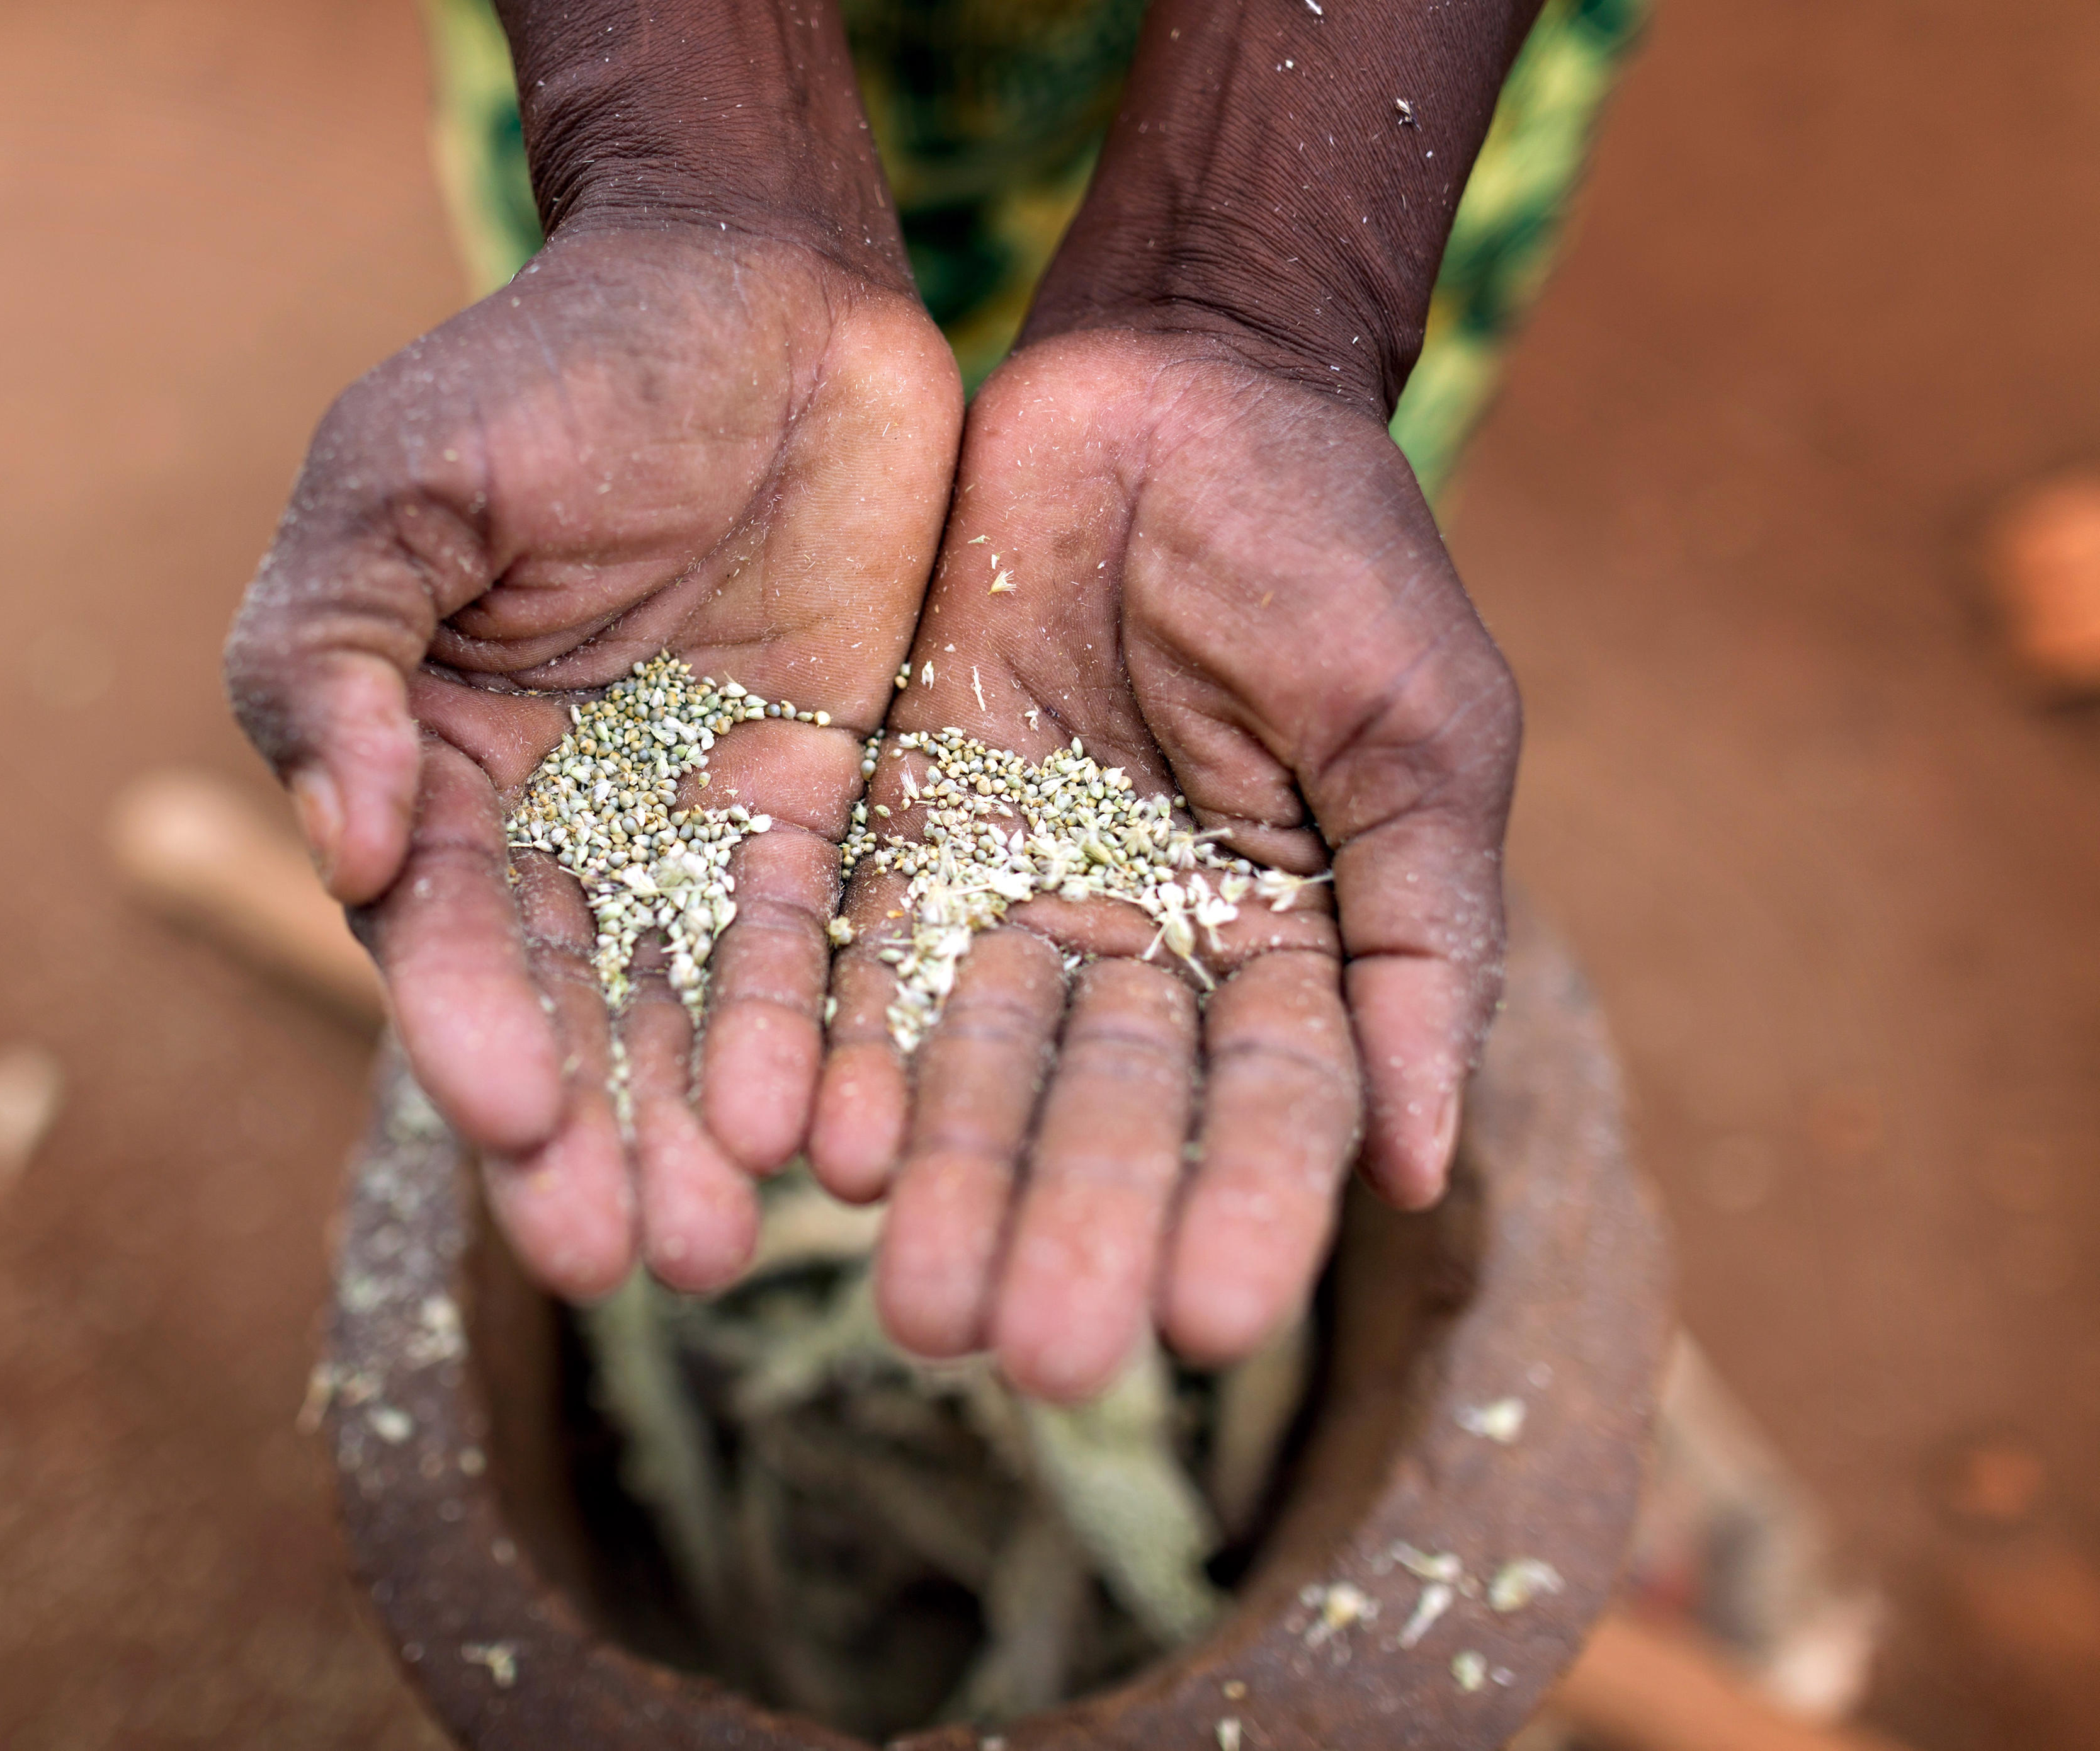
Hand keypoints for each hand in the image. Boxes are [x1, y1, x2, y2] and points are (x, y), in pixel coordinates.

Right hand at [227, 225, 960, 1298]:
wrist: (752, 287)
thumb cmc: (545, 371)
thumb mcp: (398, 487)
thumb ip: (337, 656)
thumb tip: (344, 844)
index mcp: (433, 766)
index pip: (443, 930)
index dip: (473, 1029)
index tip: (523, 1124)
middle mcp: (559, 822)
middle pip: (570, 1009)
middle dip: (595, 1137)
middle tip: (632, 1262)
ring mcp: (696, 821)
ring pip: (697, 1004)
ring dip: (707, 1122)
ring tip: (731, 1240)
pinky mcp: (822, 801)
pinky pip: (825, 938)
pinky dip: (824, 1033)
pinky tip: (837, 1131)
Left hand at [811, 331, 1520, 1400]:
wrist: (1182, 388)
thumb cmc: (1336, 547)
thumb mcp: (1420, 733)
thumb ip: (1423, 935)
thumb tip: (1423, 1166)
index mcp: (1291, 939)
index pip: (1271, 1105)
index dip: (1243, 1209)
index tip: (1211, 1322)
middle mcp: (1147, 942)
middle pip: (1109, 1112)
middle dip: (1073, 1228)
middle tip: (1029, 1359)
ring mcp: (1021, 889)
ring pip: (980, 1062)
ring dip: (953, 1183)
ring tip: (915, 1309)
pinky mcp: (909, 827)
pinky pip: (871, 957)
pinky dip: (851, 1050)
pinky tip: (826, 1148)